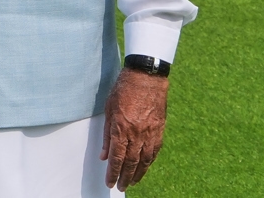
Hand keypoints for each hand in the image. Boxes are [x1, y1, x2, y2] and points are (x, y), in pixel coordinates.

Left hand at [101, 68, 169, 189]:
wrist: (146, 76)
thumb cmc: (123, 89)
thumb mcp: (109, 109)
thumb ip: (107, 134)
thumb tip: (104, 155)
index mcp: (121, 128)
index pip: (116, 157)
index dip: (113, 172)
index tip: (110, 183)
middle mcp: (136, 133)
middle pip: (131, 162)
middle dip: (124, 176)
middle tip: (121, 186)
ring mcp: (150, 132)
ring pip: (145, 159)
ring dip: (138, 173)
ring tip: (132, 181)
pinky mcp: (159, 128)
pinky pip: (155, 150)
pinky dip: (149, 161)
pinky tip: (145, 167)